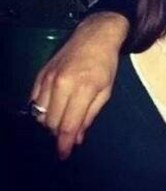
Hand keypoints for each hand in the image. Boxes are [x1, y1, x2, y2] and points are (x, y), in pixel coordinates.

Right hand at [30, 12, 128, 158]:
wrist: (94, 36)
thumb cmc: (105, 63)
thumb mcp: (106, 91)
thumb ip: (90, 115)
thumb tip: (77, 138)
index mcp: (83, 89)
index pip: (68, 125)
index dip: (64, 144)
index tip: (63, 155)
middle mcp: (62, 84)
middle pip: (51, 122)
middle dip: (59, 133)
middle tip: (70, 132)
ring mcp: (48, 78)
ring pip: (40, 113)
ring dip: (50, 122)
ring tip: (63, 118)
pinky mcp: (40, 74)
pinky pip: (34, 100)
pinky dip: (41, 109)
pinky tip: (53, 108)